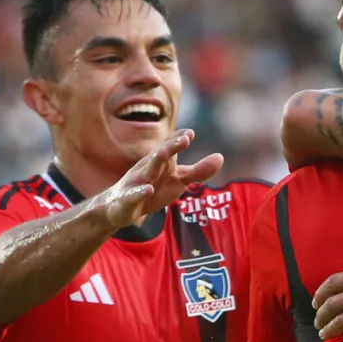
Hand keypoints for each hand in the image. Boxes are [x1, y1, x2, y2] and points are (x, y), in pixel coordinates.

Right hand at [99, 130, 224, 229]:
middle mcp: (148, 167)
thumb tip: (221, 157)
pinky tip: (148, 189)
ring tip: (164, 152)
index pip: (170, 145)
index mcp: (160, 161)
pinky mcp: (129, 198)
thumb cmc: (153, 188)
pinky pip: (134, 194)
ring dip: (155, 159)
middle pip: (161, 154)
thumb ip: (199, 170)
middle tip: (185, 138)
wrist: (121, 208)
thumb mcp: (178, 180)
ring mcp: (137, 181)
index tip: (190, 133)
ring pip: (147, 169)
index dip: (179, 139)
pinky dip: (140, 191)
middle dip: (171, 145)